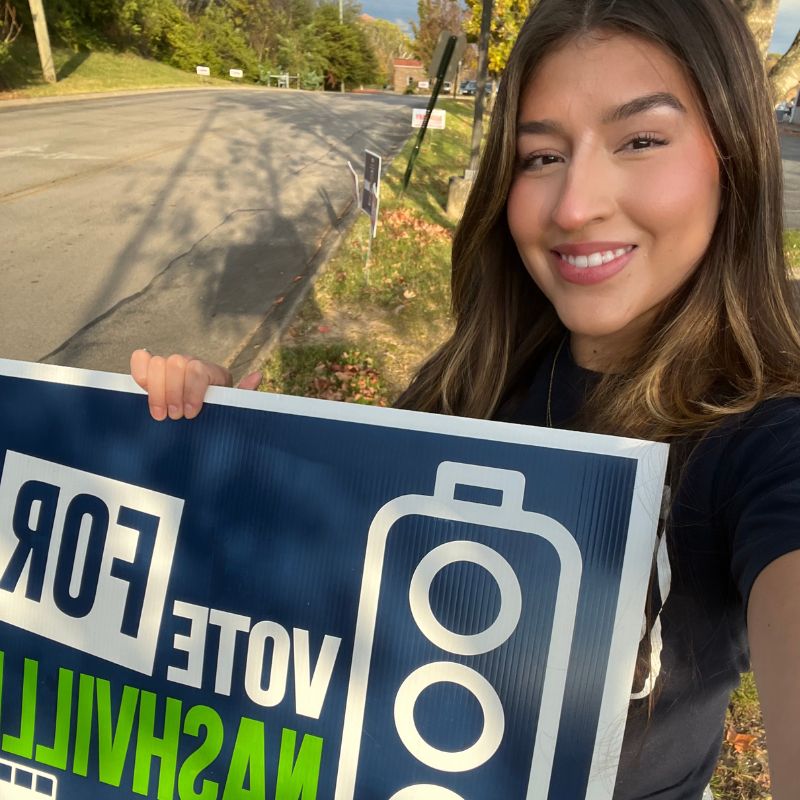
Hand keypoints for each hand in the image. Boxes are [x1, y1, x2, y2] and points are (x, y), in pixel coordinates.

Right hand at [130, 350, 259, 419]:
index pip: (198, 370)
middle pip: (176, 363)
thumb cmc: (218, 414)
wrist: (201, 418)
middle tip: (176, 416)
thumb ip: (243, 394)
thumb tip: (257, 375)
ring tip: (161, 415)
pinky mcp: (152, 371)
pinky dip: (139, 372)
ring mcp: (170, 365)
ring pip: (157, 362)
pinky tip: (144, 392)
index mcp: (212, 372)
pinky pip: (141, 359)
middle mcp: (191, 363)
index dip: (192, 391)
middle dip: (173, 392)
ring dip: (156, 390)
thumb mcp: (233, 408)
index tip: (192, 413)